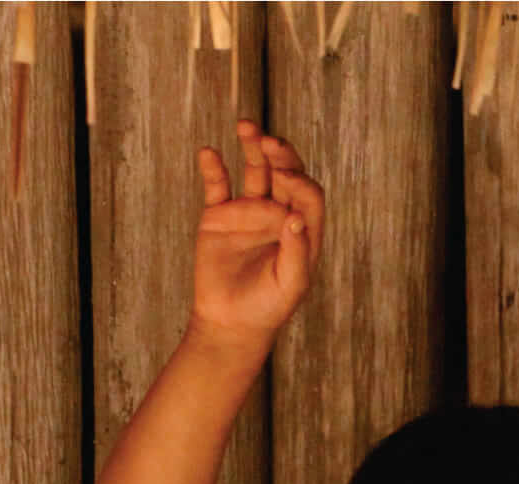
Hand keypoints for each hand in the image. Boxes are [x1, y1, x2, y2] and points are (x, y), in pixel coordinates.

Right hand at [189, 120, 324, 344]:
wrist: (230, 323)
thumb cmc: (268, 308)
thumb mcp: (291, 285)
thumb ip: (297, 253)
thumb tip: (295, 218)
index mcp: (302, 228)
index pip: (308, 193)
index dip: (299, 181)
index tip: (284, 180)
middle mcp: (278, 214)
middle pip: (284, 173)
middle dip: (281, 154)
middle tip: (270, 142)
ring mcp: (249, 212)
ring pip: (254, 170)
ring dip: (252, 147)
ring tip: (247, 125)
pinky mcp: (219, 216)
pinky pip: (217, 185)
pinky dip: (214, 168)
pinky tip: (210, 152)